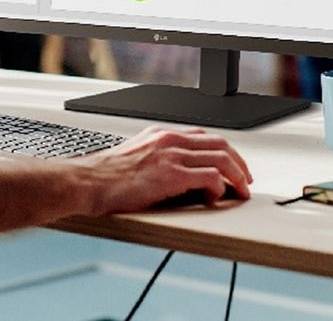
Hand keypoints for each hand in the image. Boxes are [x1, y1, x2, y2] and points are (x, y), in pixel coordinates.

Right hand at [78, 126, 251, 212]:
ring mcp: (171, 155)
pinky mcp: (171, 175)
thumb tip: (177, 174)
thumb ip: (157, 158)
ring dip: (237, 176)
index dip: (225, 152)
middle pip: (220, 144)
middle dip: (239, 163)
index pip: (205, 136)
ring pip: (221, 159)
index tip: (233, 166)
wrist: (87, 181)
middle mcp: (170, 140)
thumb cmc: (105, 175)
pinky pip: (210, 177)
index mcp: (161, 134)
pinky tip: (216, 198)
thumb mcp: (135, 156)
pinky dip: (220, 188)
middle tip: (245, 180)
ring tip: (240, 192)